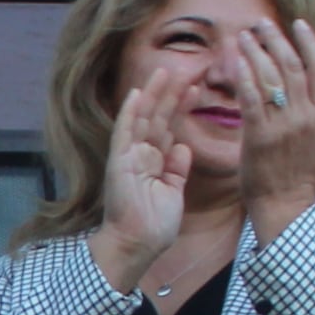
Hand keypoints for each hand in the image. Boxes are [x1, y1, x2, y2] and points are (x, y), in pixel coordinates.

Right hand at [86, 61, 193, 291]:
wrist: (137, 245)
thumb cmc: (154, 226)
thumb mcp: (174, 193)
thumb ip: (177, 169)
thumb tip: (183, 147)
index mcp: (155, 163)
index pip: (169, 128)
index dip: (181, 108)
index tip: (195, 88)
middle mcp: (141, 156)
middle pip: (157, 118)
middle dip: (170, 93)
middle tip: (183, 69)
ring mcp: (129, 157)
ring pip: (143, 119)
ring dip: (153, 95)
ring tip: (164, 71)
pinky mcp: (119, 163)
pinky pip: (124, 134)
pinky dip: (130, 114)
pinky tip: (137, 94)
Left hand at [230, 12, 314, 232]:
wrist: (285, 203)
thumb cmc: (301, 172)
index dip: (309, 43)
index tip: (297, 24)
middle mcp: (304, 116)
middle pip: (292, 67)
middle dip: (276, 40)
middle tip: (261, 23)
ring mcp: (282, 126)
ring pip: (271, 78)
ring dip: (256, 53)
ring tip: (244, 36)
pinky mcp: (259, 137)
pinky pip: (252, 100)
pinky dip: (244, 78)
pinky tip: (235, 61)